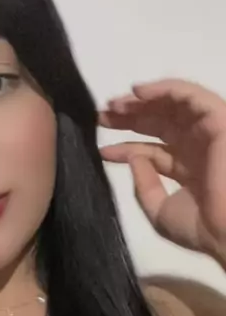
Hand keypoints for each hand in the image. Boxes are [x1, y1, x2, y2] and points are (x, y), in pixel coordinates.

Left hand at [98, 79, 225, 265]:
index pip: (151, 150)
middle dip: (129, 117)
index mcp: (187, 168)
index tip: (101, 148)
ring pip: (172, 105)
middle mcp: (197, 147)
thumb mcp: (159, 211)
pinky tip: (137, 92)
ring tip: (114, 104)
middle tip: (101, 115)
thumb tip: (134, 158)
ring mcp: (207, 132)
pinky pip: (190, 95)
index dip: (125, 147)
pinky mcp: (217, 119)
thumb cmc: (199, 227)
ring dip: (142, 101)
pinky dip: (164, 88)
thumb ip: (144, 186)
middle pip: (158, 123)